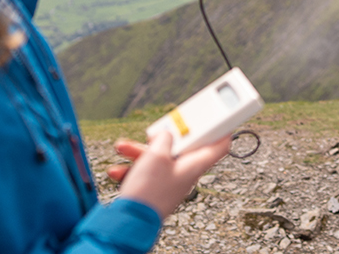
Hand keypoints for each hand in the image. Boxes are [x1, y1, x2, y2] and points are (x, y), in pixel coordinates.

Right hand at [108, 132, 230, 218]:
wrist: (130, 221)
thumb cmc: (149, 190)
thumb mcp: (157, 154)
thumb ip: (165, 138)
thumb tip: (167, 134)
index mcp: (195, 164)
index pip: (219, 146)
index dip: (220, 130)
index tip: (217, 118)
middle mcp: (185, 173)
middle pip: (183, 148)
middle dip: (165, 137)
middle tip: (158, 129)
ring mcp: (169, 182)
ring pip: (159, 159)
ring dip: (139, 152)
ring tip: (123, 147)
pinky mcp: (155, 189)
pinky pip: (146, 173)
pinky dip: (132, 169)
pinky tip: (117, 171)